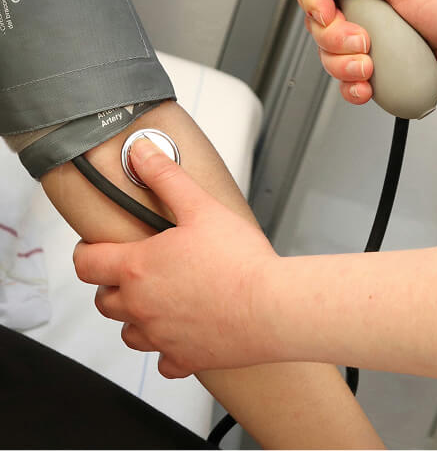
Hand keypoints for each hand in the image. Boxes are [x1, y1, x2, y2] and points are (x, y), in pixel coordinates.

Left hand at [73, 138, 278, 377]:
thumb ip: (166, 177)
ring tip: (157, 299)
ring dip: (135, 317)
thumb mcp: (200, 206)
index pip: (86, 264)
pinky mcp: (184, 358)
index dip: (86, 251)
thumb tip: (140, 152)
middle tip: (133, 269)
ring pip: (128, 332)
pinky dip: (166, 349)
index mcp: (138, 268)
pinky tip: (181, 332)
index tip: (96, 247)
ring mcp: (161, 337)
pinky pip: (163, 361)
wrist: (272, 306)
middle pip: (104, 300)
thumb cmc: (239, 259)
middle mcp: (141, 307)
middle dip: (111, 284)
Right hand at [294, 0, 436, 103]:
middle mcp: (366, 7)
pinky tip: (371, 84)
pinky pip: (345, 82)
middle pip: (317, 23)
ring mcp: (371, 40)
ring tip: (373, 64)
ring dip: (344, 64)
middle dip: (334, 37)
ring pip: (328, 55)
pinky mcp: (377, 70)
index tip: (328, 10)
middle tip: (363, 39)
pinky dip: (353, 87)